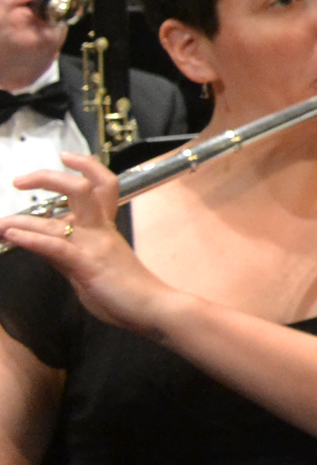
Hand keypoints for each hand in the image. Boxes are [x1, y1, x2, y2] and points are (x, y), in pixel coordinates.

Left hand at [0, 156, 173, 333]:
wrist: (153, 308)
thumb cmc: (126, 292)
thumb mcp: (93, 266)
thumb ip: (67, 252)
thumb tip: (42, 242)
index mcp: (105, 229)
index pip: (102, 185)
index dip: (86, 166)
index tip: (65, 156)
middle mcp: (100, 231)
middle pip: (82, 189)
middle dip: (49, 178)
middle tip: (20, 179)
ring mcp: (95, 246)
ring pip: (61, 219)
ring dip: (24, 220)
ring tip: (1, 222)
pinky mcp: (87, 265)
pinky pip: (56, 247)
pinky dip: (31, 239)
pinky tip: (12, 235)